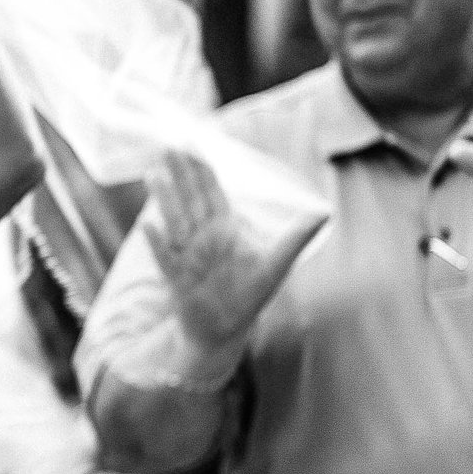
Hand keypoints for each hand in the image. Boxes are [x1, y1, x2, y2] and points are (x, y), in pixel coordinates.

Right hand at [139, 148, 324, 354]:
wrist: (225, 329)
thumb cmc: (248, 295)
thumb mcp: (276, 265)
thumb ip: (296, 237)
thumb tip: (323, 211)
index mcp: (224, 229)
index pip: (212, 192)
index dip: (203, 169)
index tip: (194, 144)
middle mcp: (202, 238)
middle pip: (189, 199)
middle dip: (180, 174)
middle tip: (168, 145)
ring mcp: (186, 256)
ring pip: (174, 221)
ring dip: (165, 199)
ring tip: (153, 175)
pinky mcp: (176, 279)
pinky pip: (165, 258)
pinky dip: (158, 243)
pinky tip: (149, 226)